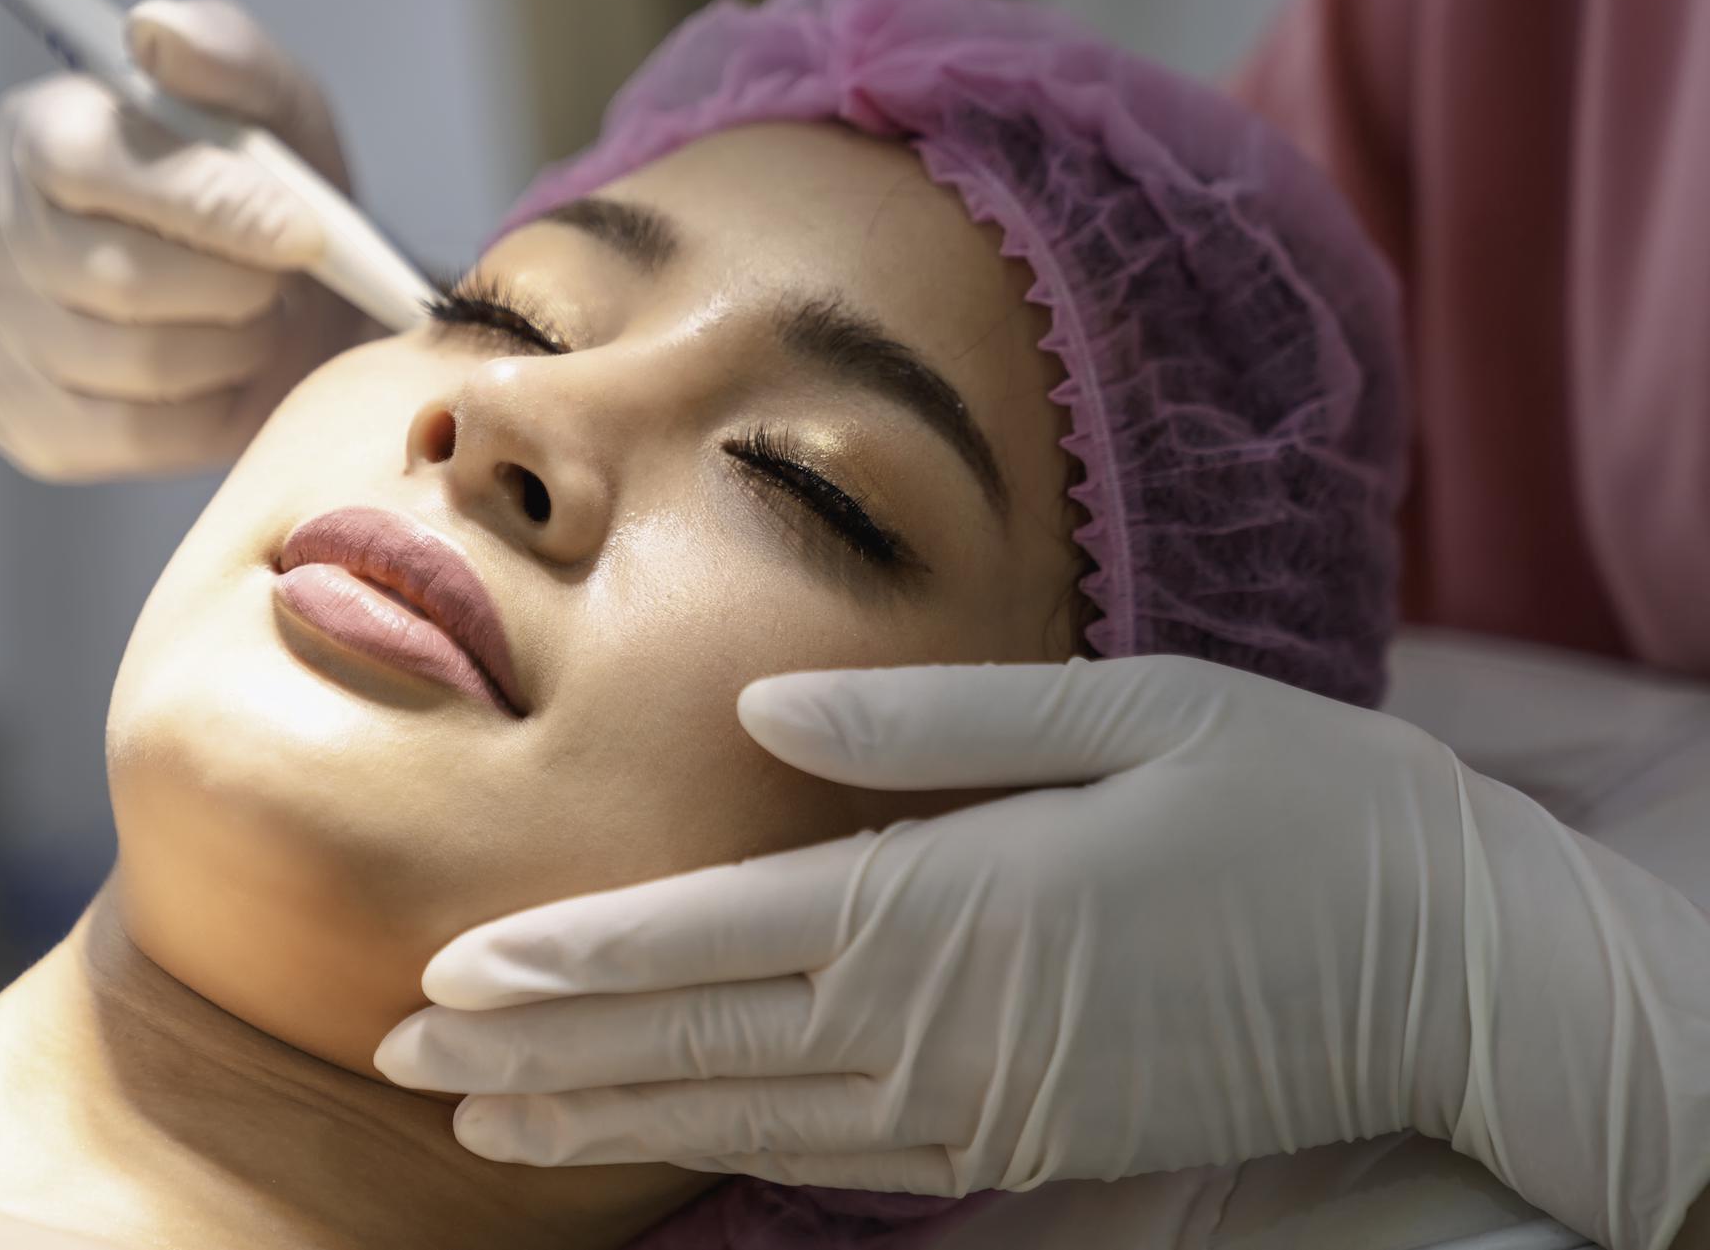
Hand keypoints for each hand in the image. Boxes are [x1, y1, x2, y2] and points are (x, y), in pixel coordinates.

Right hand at [0, 0, 374, 479]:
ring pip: (127, 365)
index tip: (304, 231)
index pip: (94, 169)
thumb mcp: (271, 102)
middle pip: (112, 280)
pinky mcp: (13, 419)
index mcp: (35, 130)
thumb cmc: (264, 190)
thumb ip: (226, 53)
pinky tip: (222, 377)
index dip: (209, 207)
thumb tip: (156, 29)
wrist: (275, 299)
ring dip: (228, 351)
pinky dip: (200, 417)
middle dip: (233, 289)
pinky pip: (120, 439)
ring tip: (256, 321)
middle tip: (284, 283)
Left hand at [376, 656, 1709, 1249]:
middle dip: (537, 1054)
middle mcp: (941, 1023)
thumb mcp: (1129, 710)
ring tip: (479, 1121)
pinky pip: (840, 1156)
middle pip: (695, 1047)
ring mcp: (980, 1105)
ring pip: (745, 1120)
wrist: (1455, 962)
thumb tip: (760, 702)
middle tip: (403, 1057)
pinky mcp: (1024, 1142)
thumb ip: (929, 720)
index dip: (569, 961)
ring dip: (602, 1121)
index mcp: (951, 902)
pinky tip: (654, 1141)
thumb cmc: (1295, 799)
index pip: (708, 942)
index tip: (447, 972)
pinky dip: (724, 1150)